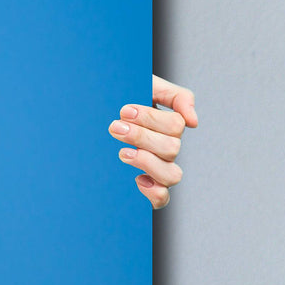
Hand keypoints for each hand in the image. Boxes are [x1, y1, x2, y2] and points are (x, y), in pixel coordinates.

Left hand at [110, 75, 196, 208]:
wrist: (91, 109)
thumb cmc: (120, 97)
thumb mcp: (147, 85)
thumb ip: (176, 96)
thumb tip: (193, 122)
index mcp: (167, 125)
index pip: (175, 126)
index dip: (150, 119)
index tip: (123, 111)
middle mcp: (166, 148)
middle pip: (172, 148)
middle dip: (141, 136)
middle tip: (115, 127)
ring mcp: (157, 167)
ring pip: (172, 175)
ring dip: (147, 162)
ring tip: (122, 153)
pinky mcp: (147, 185)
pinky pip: (162, 198)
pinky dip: (154, 192)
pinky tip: (137, 179)